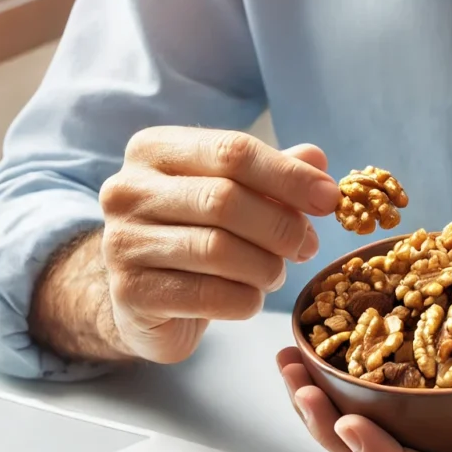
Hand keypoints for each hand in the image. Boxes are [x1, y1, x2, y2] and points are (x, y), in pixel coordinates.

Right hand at [97, 127, 340, 363]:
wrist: (145, 299)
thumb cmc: (197, 234)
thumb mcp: (236, 195)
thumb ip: (274, 175)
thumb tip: (317, 160)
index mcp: (154, 151)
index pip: (232, 151)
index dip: (289, 176)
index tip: (330, 200)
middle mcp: (127, 190)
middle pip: (224, 199)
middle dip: (281, 226)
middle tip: (308, 246)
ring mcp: (122, 242)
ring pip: (217, 249)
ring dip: (265, 266)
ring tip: (275, 274)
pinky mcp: (130, 293)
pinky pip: (208, 296)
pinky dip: (245, 300)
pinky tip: (250, 298)